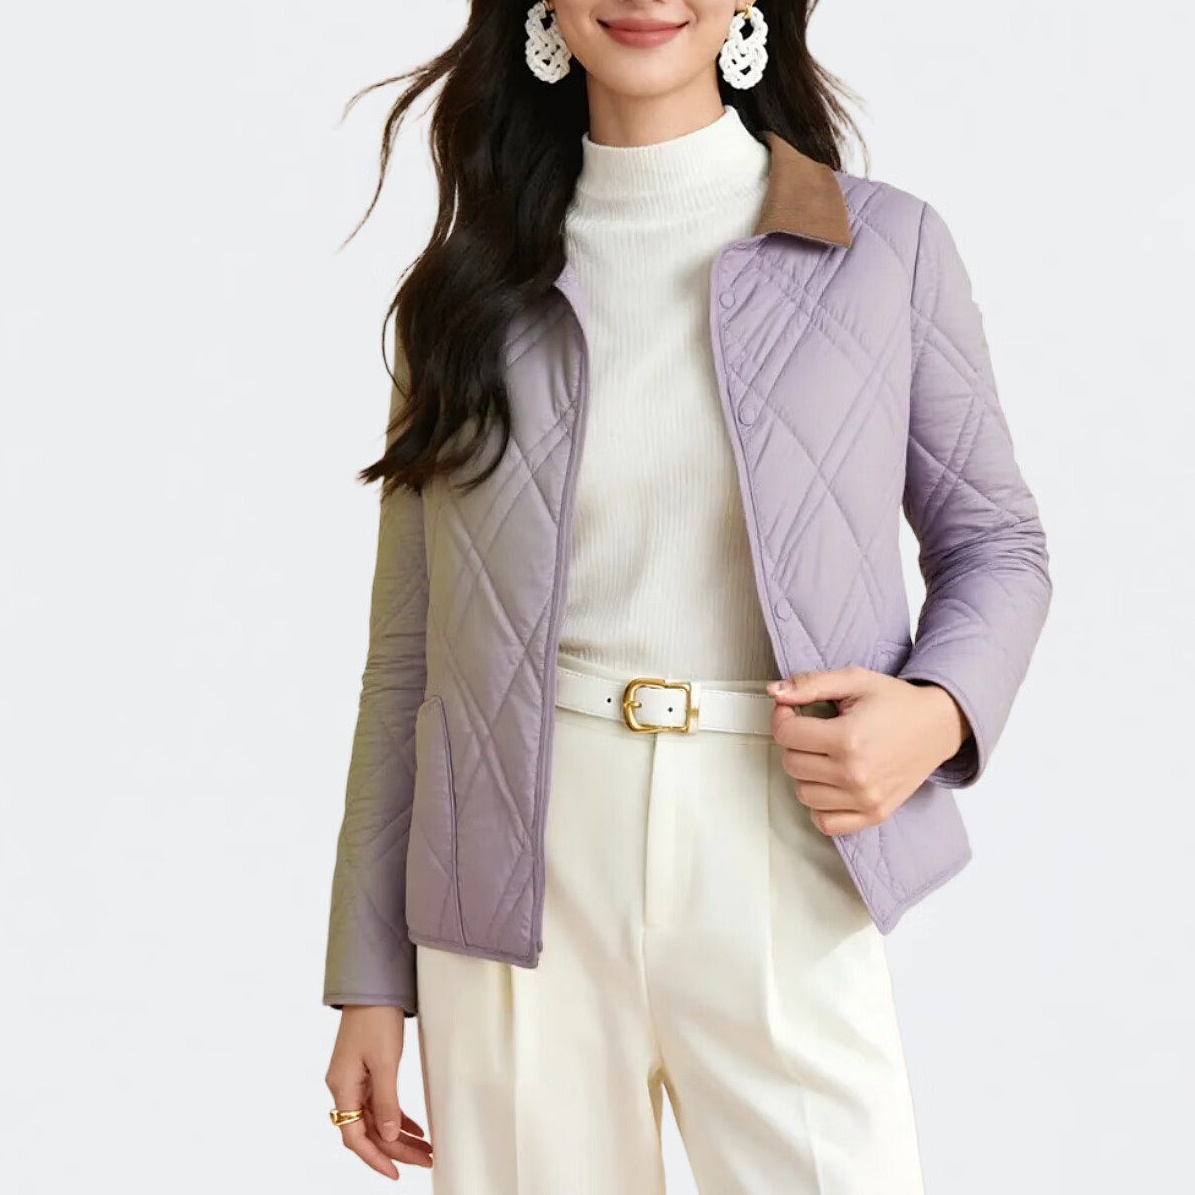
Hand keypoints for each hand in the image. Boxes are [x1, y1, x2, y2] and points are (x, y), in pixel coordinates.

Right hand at [325, 1006, 432, 1179]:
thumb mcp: (386, 1062)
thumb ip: (388, 1101)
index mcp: (342, 1087)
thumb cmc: (375, 1018)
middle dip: (396, 1149)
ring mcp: (354, 1079)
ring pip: (376, 1119)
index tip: (396, 1173)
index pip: (355, 1137)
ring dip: (399, 1135)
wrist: (373, 987)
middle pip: (368, 1131)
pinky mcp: (365, 1071)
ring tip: (425, 1148)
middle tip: (424, 1160)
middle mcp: (344, 1087)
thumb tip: (390, 1136)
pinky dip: (396, 1116)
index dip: (375, 1158)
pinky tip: (414, 1127)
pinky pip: (379, 1103)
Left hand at [765, 665, 969, 835]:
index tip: (793, 711)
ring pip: (803, 793)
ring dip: (807, 773)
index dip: (783, 717)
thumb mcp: (854, 680)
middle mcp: (855, 774)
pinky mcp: (874, 815)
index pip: (786, 734)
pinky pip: (825, 823)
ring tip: (826, 755)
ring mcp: (865, 799)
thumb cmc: (896, 702)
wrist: (937, 726)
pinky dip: (820, 805)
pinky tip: (831, 783)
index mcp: (848, 738)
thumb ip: (810, 684)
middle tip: (815, 730)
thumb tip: (774, 692)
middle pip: (791, 763)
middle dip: (796, 743)